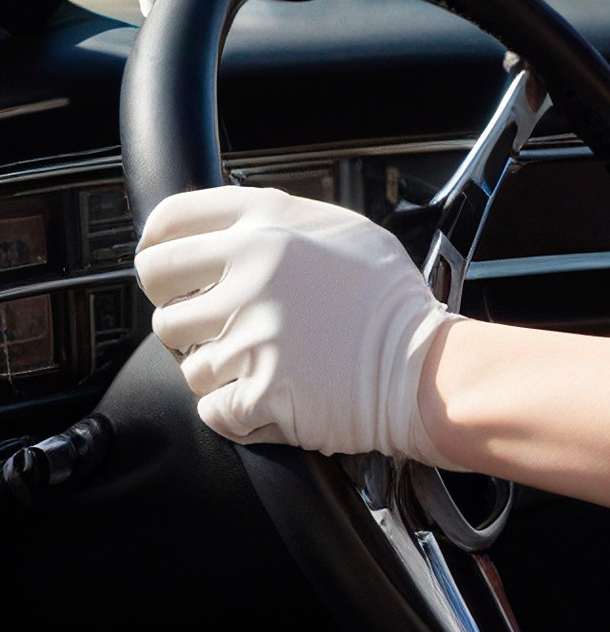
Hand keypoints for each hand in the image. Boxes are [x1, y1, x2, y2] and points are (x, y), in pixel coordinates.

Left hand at [136, 187, 459, 466]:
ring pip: (183, 355)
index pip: (170, 222)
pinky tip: (273, 392)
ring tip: (263, 361)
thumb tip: (223, 233)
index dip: (160, 246)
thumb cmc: (392, 304)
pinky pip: (211, 406)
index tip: (169, 264)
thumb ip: (278, 224)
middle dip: (179, 306)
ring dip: (215, 364)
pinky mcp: (255, 390)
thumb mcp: (344, 231)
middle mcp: (253, 270)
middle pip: (158, 287)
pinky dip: (236, 409)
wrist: (429, 369)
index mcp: (271, 224)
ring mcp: (250, 332)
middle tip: (212, 320)